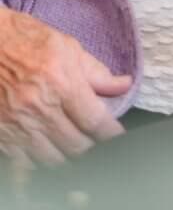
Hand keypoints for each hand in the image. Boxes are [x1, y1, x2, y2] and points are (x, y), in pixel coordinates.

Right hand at [0, 8, 130, 169]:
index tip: (117, 137)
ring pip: (52, 159)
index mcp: (62, 83)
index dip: (111, 133)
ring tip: (75, 150)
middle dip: (92, 147)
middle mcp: (41, 108)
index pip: (95, 120)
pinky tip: (46, 164)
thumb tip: (123, 85)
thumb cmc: (27, 40)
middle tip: (97, 142)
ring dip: (68, 158)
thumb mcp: (68, 47)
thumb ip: (97, 72)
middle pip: (76, 145)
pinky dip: (37, 169)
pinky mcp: (2, 136)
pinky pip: (22, 167)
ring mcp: (18, 125)